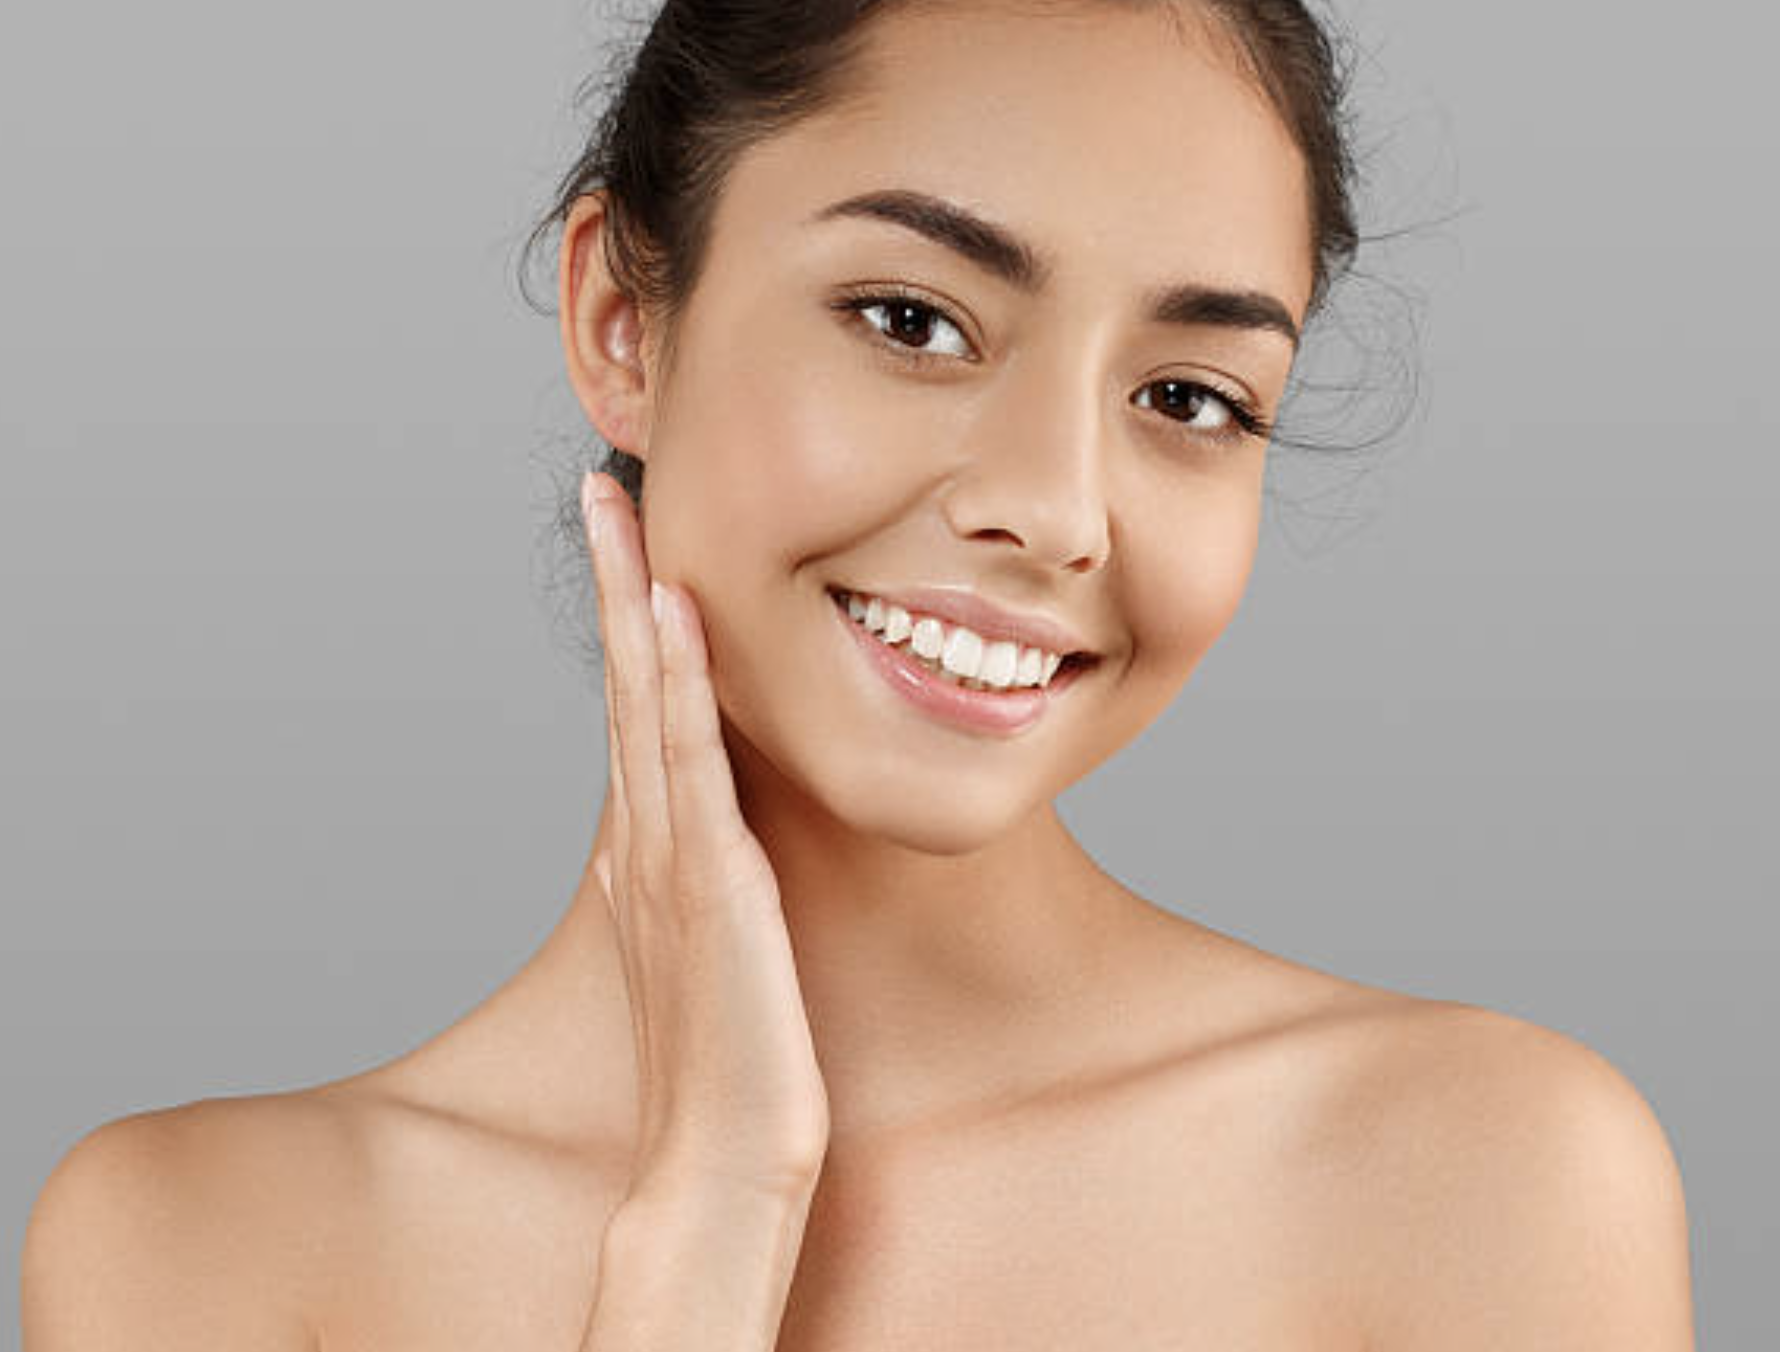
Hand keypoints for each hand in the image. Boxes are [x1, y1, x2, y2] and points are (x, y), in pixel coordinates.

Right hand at [581, 471, 830, 1199]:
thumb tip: (652, 835)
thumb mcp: (703, 952)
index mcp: (650, 851)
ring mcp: (669, 855)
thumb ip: (681, 885)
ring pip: (644, 702)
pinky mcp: (708, 881)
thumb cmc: (726, 1065)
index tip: (621, 542)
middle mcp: (646, 839)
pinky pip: (691, 760)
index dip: (623, 624)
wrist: (720, 1162)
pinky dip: (679, 679)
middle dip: (611, 581)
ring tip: (616, 509)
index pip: (634, 712)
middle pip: (624, 685)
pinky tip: (673, 609)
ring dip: (627, 600)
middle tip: (598, 488)